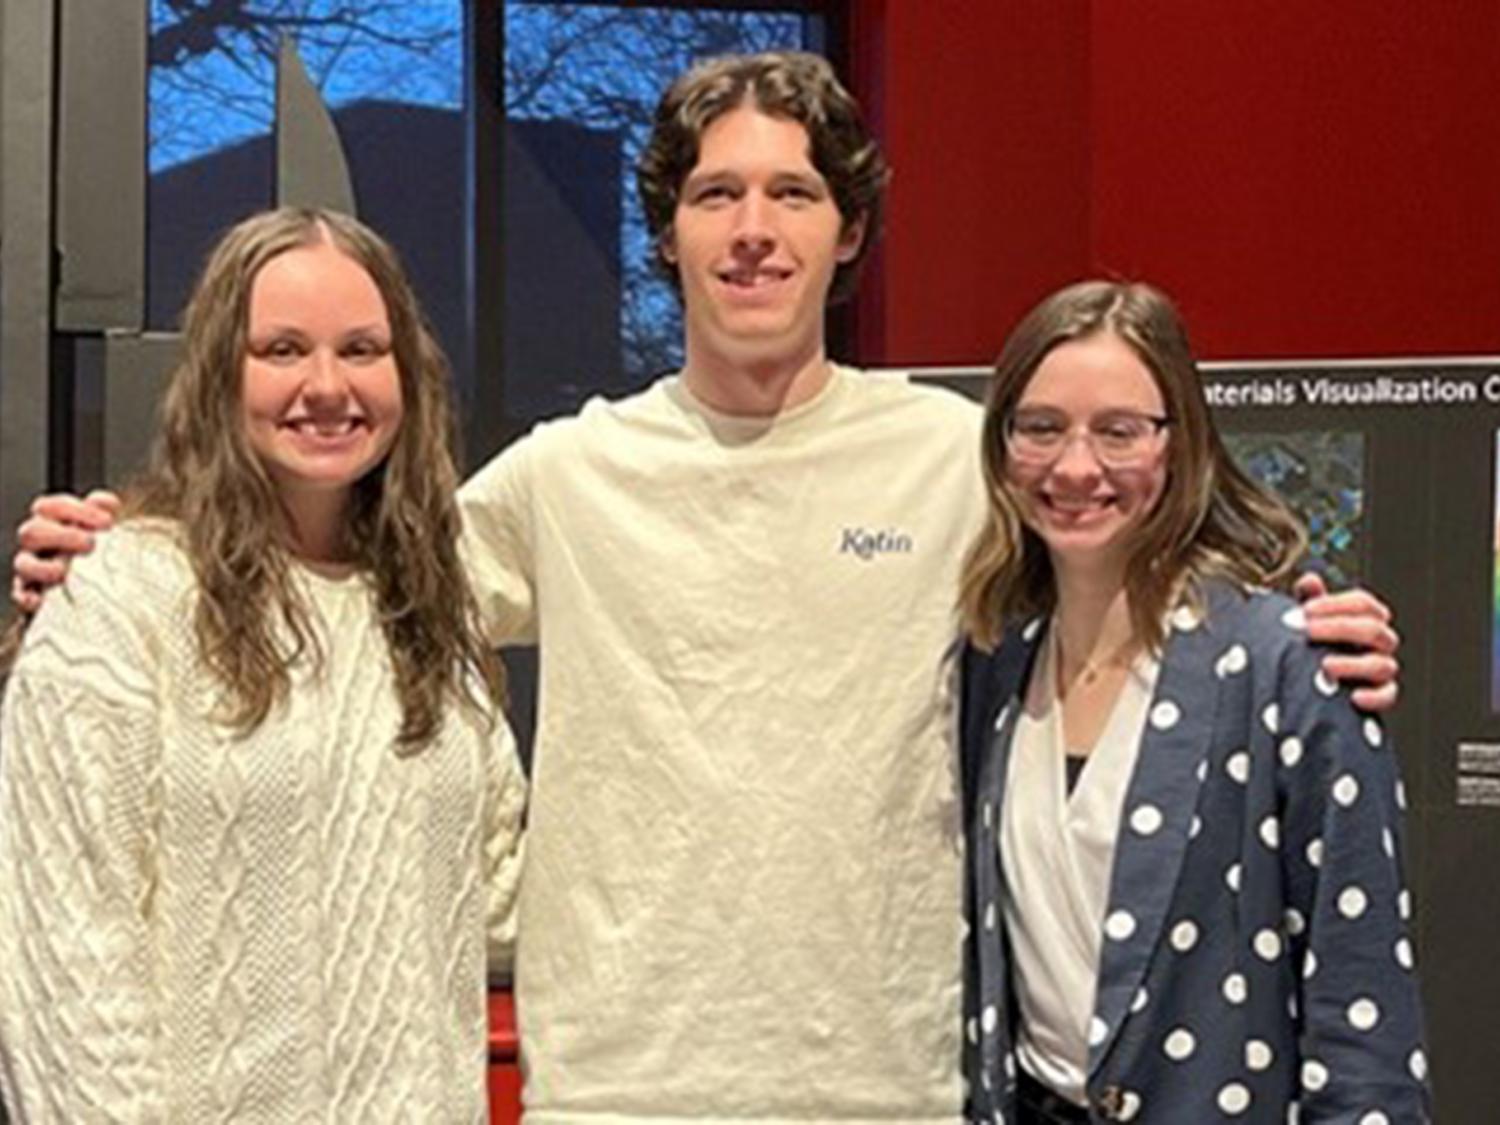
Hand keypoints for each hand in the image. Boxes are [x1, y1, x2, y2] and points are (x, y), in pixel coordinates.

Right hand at [11, 490, 120, 612]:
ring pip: (23, 563)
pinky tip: (38, 600)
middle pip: (32, 532)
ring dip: (42, 567)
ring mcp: (32, 568)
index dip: (76, 510)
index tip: (108, 522)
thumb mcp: (105, 527)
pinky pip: (21, 595)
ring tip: (63, 571)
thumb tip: (104, 503)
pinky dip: (28, 597)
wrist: (102, 588)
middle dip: (62, 536)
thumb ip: (103, 510)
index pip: (49, 506)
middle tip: (90, 544)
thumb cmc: (101, 549)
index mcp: (52, 521)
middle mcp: (38, 543)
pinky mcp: (31, 594)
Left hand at [1294, 572, 1399, 711]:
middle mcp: (1379, 642)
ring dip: (1353, 664)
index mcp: (1366, 619)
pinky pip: (1387, 696)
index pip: (1363, 603)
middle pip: (1373, 629)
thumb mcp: (1312, 621)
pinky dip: (1374, 697)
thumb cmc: (1316, 643)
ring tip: (1324, 665)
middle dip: (1340, 628)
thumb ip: (1311, 599)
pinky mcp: (1380, 695)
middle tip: (1309, 632)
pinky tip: (1353, 696)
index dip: (1336, 604)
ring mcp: (1382, 668)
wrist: (1313, 682)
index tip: (1306, 610)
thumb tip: (1310, 580)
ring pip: (1383, 664)